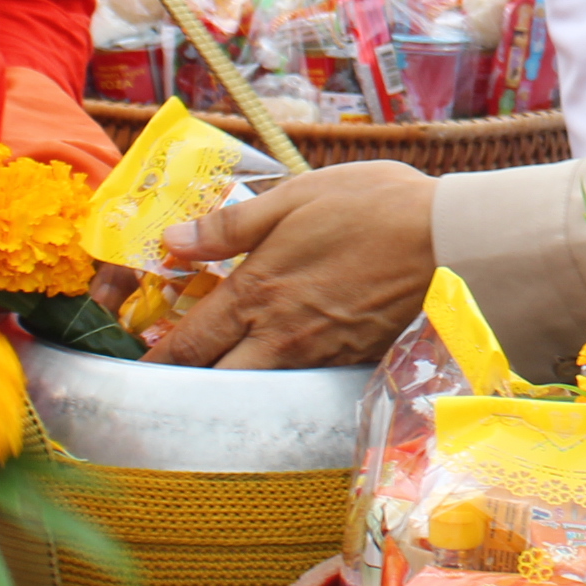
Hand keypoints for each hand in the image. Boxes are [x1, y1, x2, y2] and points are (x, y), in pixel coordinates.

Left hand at [148, 162, 439, 368]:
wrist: (451, 241)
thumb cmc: (374, 207)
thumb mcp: (295, 197)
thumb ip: (230, 225)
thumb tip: (171, 243)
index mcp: (256, 293)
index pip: (189, 344)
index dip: (155, 361)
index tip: (133, 370)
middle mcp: (280, 336)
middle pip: (216, 381)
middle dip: (188, 384)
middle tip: (168, 378)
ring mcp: (318, 355)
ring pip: (257, 388)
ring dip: (231, 386)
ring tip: (219, 372)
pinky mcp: (351, 362)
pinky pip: (300, 384)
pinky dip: (280, 382)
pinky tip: (281, 364)